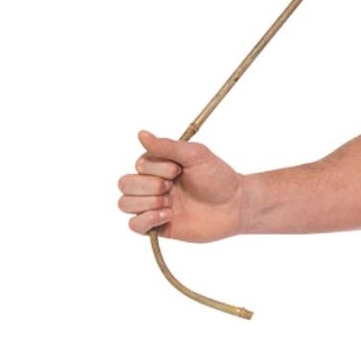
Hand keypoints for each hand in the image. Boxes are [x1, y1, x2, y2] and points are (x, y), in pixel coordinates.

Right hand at [117, 129, 243, 242]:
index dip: (156, 169)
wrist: (235, 205)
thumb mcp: (195, 155)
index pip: (138, 165)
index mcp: (158, 166)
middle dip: (148, 186)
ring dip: (146, 202)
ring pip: (124, 204)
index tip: (179, 170)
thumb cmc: (218, 177)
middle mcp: (152, 185)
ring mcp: (154, 206)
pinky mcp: (160, 227)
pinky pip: (134, 226)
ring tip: (170, 204)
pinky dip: (146, 220)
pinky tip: (168, 215)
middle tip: (172, 187)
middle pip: (124, 184)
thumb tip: (140, 134)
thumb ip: (167, 146)